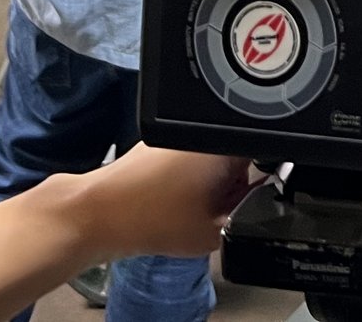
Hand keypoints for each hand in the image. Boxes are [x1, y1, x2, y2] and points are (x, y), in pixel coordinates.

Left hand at [71, 147, 255, 260]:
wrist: (99, 215)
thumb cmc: (150, 218)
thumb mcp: (216, 232)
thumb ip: (245, 218)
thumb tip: (251, 208)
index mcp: (223, 141)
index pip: (263, 155)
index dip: (256, 184)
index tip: (240, 204)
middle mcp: (201, 129)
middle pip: (235, 154)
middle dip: (230, 182)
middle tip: (212, 210)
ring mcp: (176, 134)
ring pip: (209, 158)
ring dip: (205, 181)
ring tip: (186, 208)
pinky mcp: (156, 144)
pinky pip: (184, 160)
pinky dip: (181, 179)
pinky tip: (168, 201)